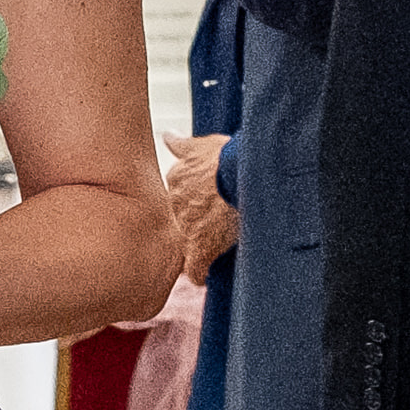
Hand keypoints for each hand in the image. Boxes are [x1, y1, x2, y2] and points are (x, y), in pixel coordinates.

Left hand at [159, 131, 235, 274]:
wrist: (241, 175)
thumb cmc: (226, 157)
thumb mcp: (201, 145)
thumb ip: (181, 144)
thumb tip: (168, 135)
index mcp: (176, 181)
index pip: (177, 199)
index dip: (190, 205)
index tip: (202, 207)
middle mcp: (174, 206)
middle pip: (179, 222)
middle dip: (191, 226)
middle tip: (210, 228)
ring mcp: (186, 228)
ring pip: (186, 244)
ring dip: (197, 248)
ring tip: (210, 251)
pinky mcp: (200, 249)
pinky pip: (195, 269)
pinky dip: (200, 273)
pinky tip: (206, 274)